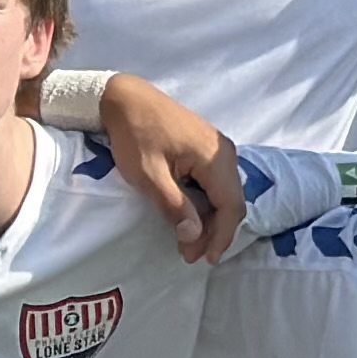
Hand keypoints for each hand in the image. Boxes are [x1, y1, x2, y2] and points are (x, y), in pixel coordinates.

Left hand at [98, 74, 246, 261]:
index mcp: (216, 157)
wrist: (125, 98)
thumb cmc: (134, 134)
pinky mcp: (206, 148)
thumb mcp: (148, 175)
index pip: (231, 206)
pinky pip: (214, 182)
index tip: (206, 259)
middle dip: (213, 232)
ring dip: (208, 219)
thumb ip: (174, 206)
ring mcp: (217, 148)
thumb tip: (195, 236)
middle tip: (190, 254)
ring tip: (187, 241)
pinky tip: (188, 216)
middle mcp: (224, 152)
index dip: (221, 236)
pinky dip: (204, 203)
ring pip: (223, 193)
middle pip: (231, 201)